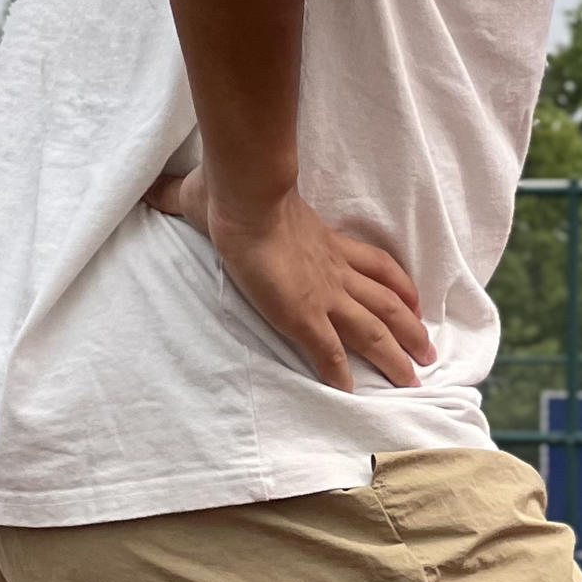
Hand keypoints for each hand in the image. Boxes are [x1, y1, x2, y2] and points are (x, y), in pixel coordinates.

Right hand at [144, 169, 433, 392]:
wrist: (244, 196)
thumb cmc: (232, 188)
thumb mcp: (211, 192)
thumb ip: (185, 195)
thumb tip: (153, 190)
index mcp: (322, 241)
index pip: (372, 263)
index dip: (397, 284)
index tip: (414, 300)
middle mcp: (332, 270)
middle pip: (386, 302)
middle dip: (411, 329)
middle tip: (428, 353)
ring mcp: (321, 294)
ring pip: (374, 330)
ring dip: (396, 355)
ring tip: (414, 378)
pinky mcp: (303, 316)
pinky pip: (330, 353)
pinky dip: (342, 374)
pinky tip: (351, 393)